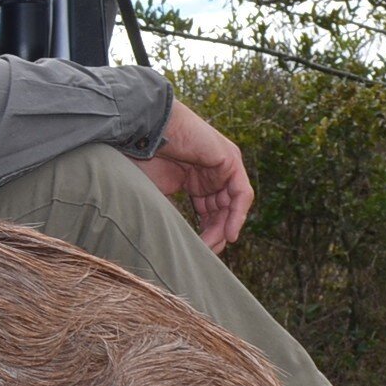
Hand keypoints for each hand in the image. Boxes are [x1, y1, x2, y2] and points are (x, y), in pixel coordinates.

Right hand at [133, 99, 253, 252]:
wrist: (146, 131)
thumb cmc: (143, 158)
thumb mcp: (158, 194)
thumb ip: (171, 213)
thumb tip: (174, 242)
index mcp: (195, 179)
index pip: (208, 211)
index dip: (205, 232)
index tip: (196, 252)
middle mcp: (212, 173)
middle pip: (222, 210)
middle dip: (215, 233)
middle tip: (206, 254)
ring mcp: (223, 165)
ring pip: (233, 204)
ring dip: (225, 228)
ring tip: (214, 247)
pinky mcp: (231, 160)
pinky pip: (242, 193)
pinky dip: (237, 214)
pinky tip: (228, 234)